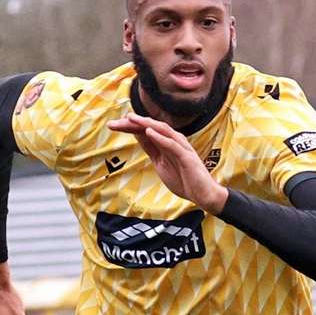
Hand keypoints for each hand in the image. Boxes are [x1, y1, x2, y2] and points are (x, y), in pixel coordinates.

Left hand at [107, 113, 227, 212]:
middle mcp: (173, 141)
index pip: (145, 132)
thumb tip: (139, 136)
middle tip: (114, 123)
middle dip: (132, 124)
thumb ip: (152, 149)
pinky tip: (149, 132)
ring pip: (162, 130)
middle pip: (151, 127)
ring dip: (146, 124)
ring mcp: (181, 148)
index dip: (129, 128)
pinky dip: (160, 137)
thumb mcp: (161, 164)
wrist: (203, 195)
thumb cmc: (184, 180)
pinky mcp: (187, 157)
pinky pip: (172, 144)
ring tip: (131, 119)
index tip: (112, 126)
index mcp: (166, 144)